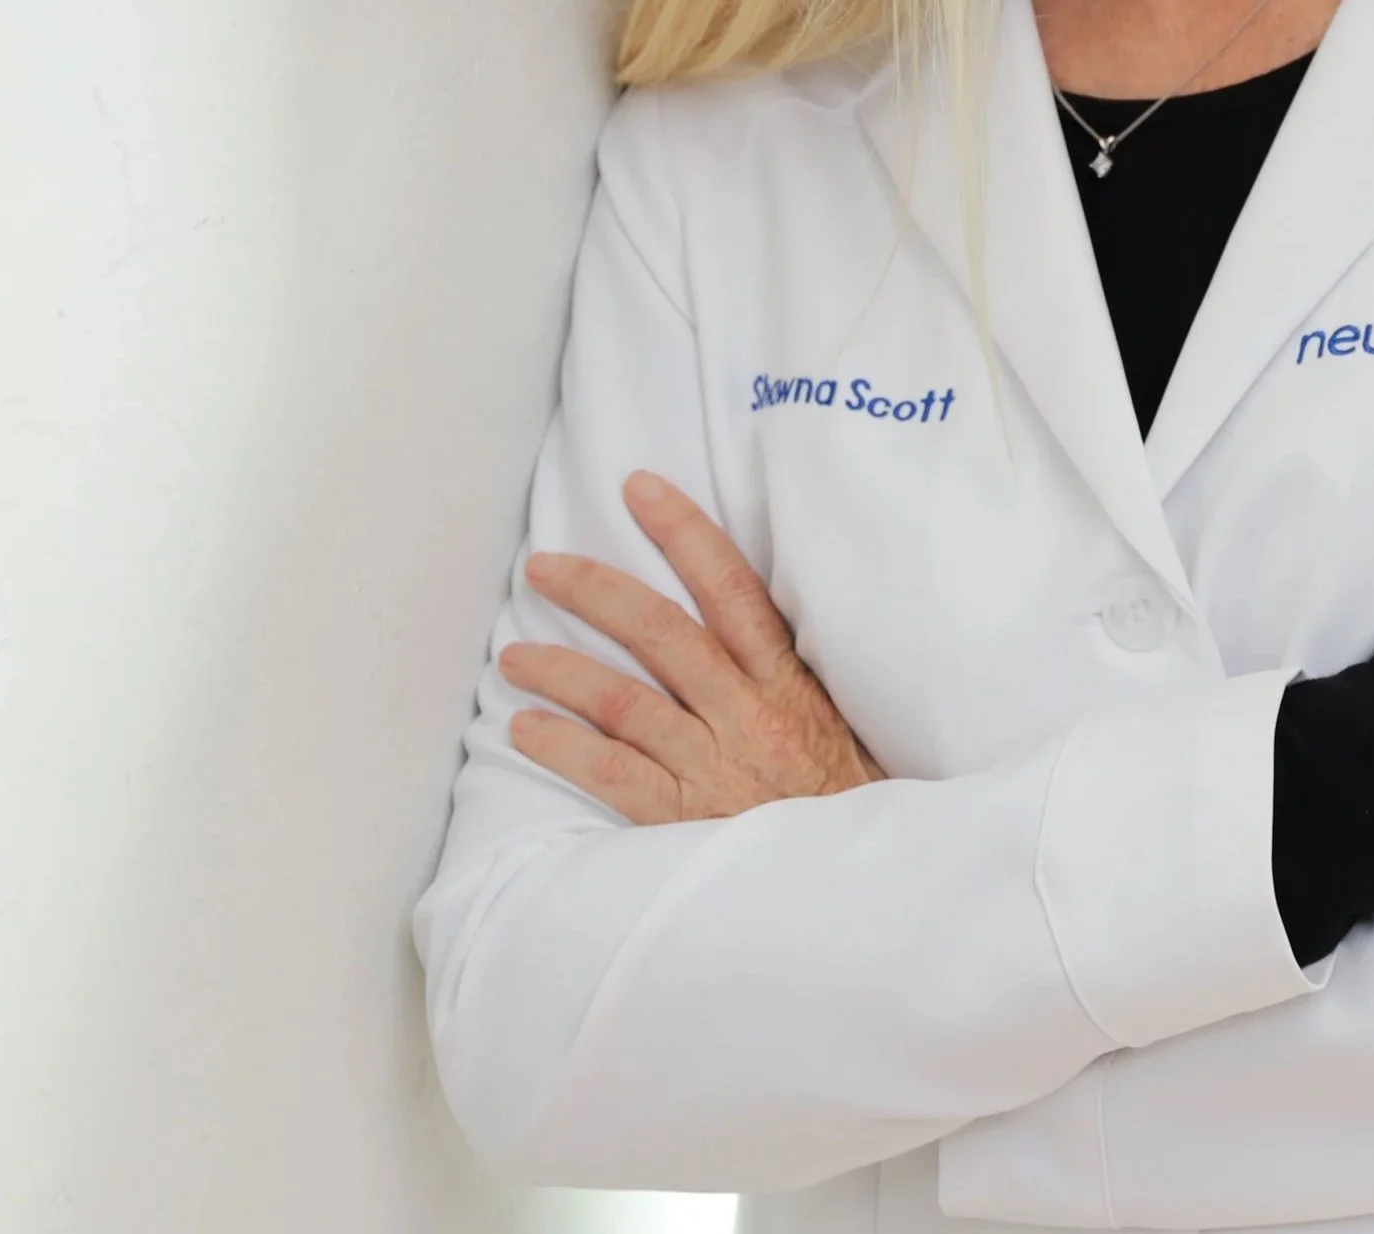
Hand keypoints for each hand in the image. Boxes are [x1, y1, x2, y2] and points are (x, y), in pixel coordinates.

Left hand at [503, 469, 885, 822]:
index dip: (684, 531)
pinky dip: (563, 748)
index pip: (731, 586)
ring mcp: (713, 766)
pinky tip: (524, 730)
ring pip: (623, 700)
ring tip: (513, 656)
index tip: (639, 489)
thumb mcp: (837, 719)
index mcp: (787, 680)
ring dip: (560, 671)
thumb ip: (787, 673)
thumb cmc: (845, 800)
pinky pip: (612, 774)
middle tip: (543, 567)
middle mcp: (747, 713)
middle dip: (595, 590)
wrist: (860, 885)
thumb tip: (740, 616)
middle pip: (661, 631)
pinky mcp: (684, 820)